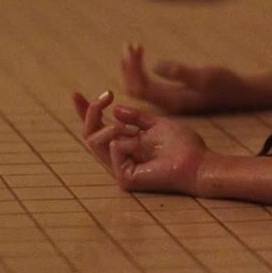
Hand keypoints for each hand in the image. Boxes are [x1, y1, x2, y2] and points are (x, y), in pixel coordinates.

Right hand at [72, 91, 207, 194]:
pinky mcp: (124, 178)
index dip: (86, 112)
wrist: (197, 161)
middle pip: (90, 134)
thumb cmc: (183, 144)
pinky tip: (140, 143)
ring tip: (128, 128)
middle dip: (90, 112)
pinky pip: (113, 149)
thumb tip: (114, 111)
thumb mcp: (157, 123)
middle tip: (105, 96)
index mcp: (128, 143)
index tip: (75, 94)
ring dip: (109, 127)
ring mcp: (121, 168)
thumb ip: (136, 117)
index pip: (100, 128)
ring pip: (93, 142)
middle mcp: (121, 156)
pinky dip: (124, 140)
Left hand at [121, 43, 245, 113]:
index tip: (135, 48)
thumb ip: (179, 72)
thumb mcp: (204, 76)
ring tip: (133, 48)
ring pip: (141, 87)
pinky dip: (142, 71)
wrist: (240, 93)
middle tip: (129, 45)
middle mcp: (167, 104)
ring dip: (134, 68)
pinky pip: (150, 86)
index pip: (140, 87)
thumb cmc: (225, 83)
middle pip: (136, 88)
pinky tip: (143, 59)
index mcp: (172, 101)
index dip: (132, 69)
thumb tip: (155, 66)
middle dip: (129, 67)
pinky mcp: (174, 95)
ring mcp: (170, 100)